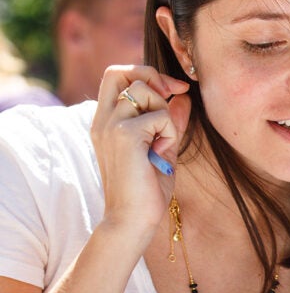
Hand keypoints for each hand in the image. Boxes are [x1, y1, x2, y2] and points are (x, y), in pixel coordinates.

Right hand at [91, 65, 189, 245]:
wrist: (133, 221)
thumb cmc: (146, 190)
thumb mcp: (162, 148)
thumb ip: (169, 121)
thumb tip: (182, 96)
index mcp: (106, 122)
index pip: (116, 76)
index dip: (145, 73)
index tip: (173, 89)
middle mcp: (103, 120)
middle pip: (121, 72)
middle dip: (153, 77)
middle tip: (174, 96)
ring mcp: (110, 125)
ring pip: (145, 91)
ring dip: (164, 114)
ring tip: (162, 144)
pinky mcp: (124, 134)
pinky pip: (160, 115)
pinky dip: (169, 133)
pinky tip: (161, 155)